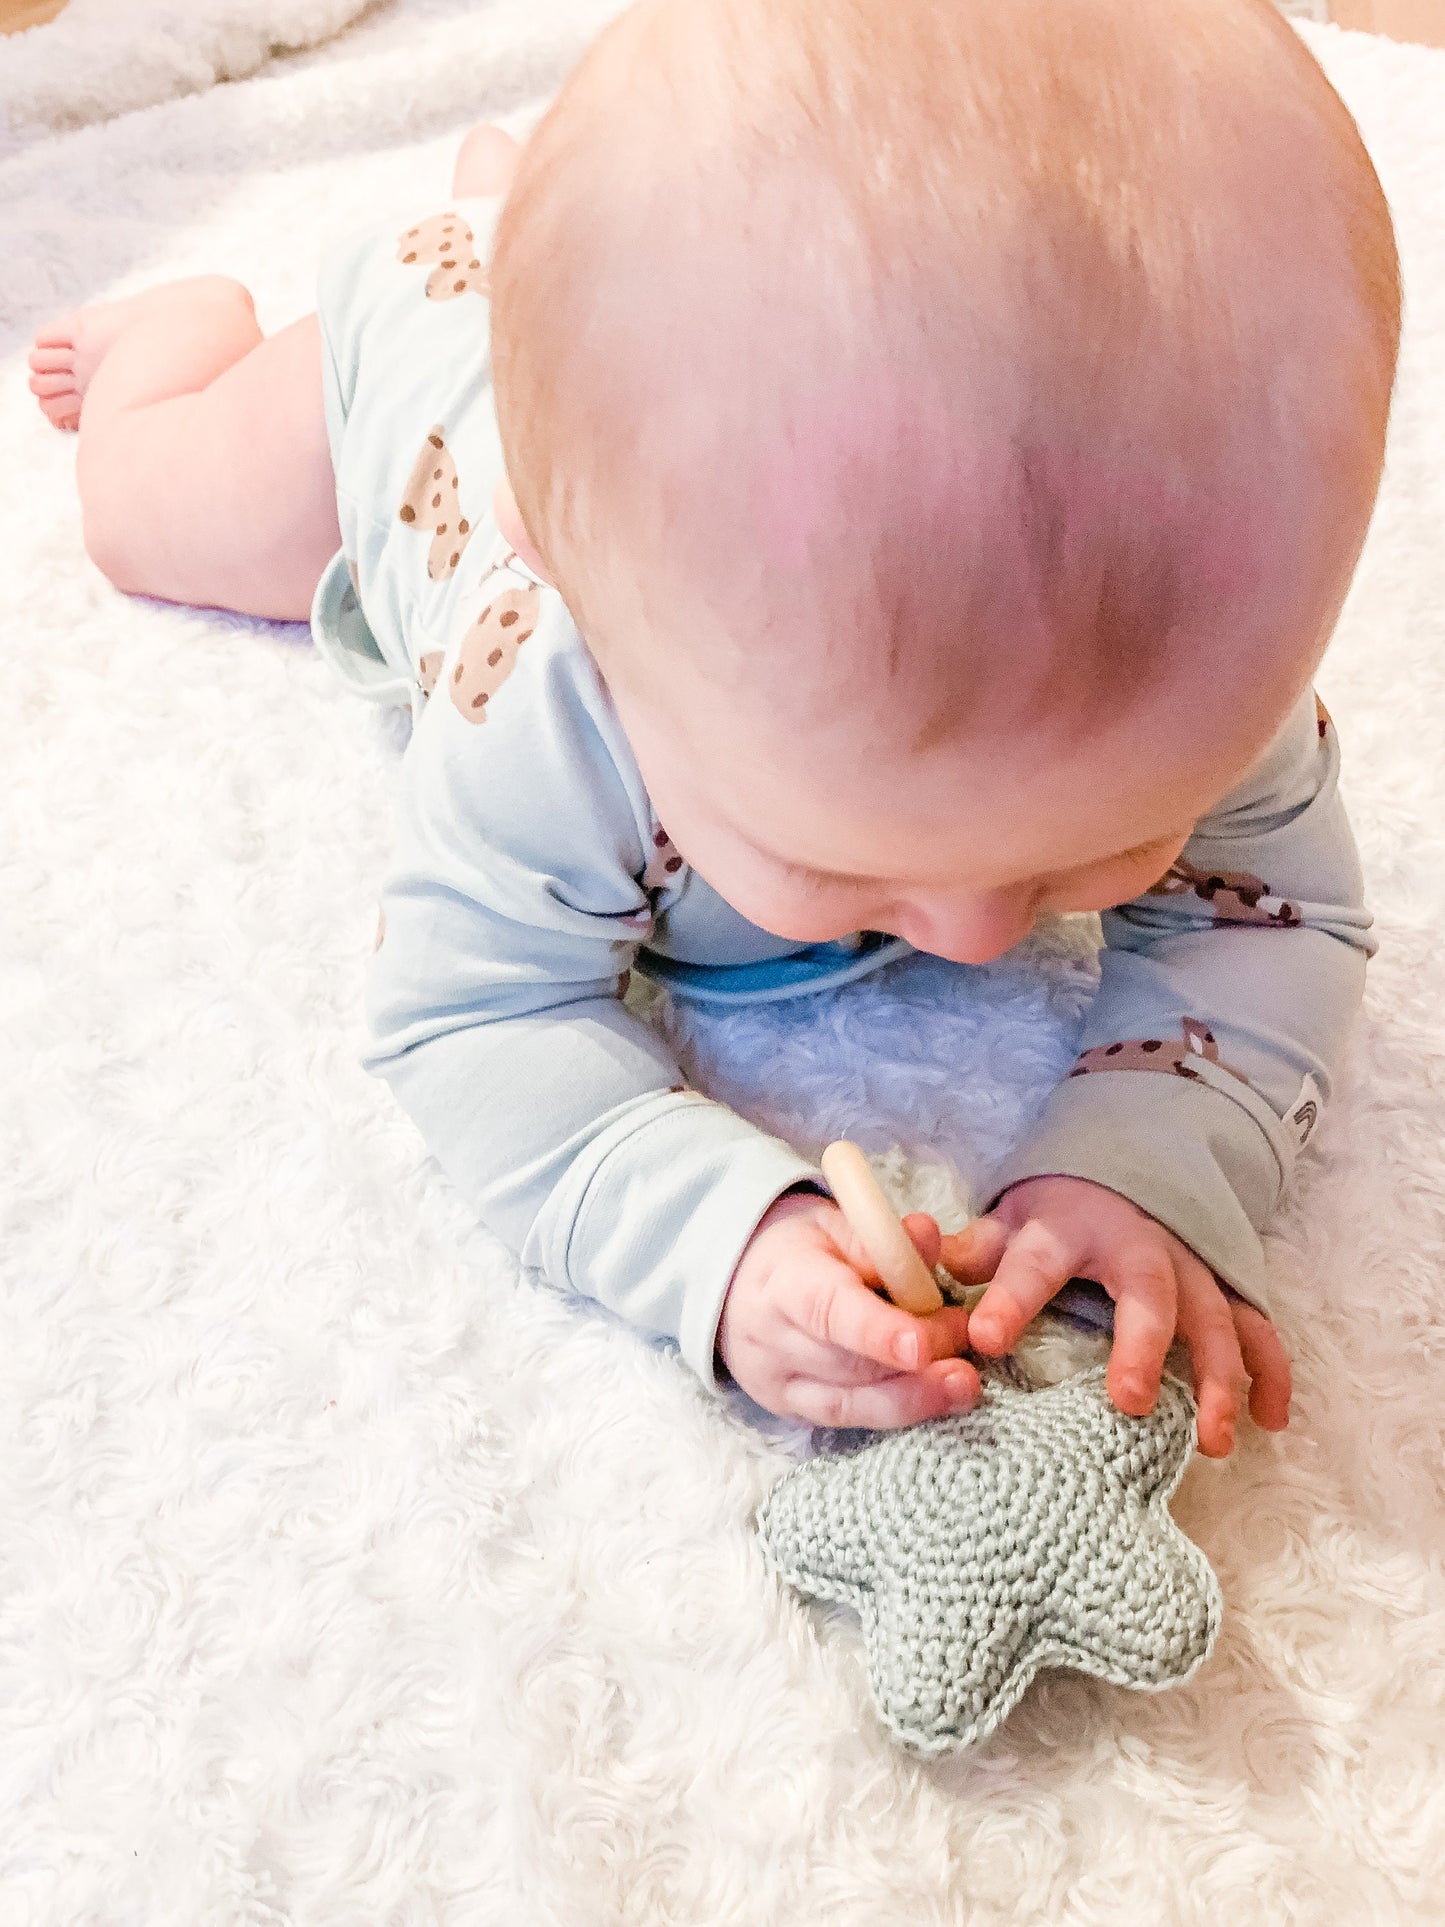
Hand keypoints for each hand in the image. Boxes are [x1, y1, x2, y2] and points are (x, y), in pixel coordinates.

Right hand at [716, 1190, 977, 1427]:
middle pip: (850, 1364)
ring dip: (917, 1394)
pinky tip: (936, 1399)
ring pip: (854, 1402)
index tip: (920, 1347)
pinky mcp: (790, 1410)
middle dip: (918, 1359)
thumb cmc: (798, 1249)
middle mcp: (771, 1341)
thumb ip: (883, 1238)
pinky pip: (851, 1419)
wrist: (737, 1283)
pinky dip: (898, 1410)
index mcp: (782, 1282)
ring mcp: (777, 1383)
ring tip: (964, 1380)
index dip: (876, 1331)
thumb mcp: (836, 1224)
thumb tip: (928, 1236)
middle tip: (964, 1333)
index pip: (829, 1311)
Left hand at [941, 1175, 1290, 1456]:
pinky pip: (1258, 1329)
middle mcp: (1136, 1246)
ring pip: (1215, 1318)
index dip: (1009, 1299)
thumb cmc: (1056, 1213)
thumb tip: (911, 1270)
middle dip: (1143, 1344)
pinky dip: (1271, 1373)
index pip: (1033, 1262)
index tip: (982, 1339)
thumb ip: (970, 1252)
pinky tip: (1271, 1421)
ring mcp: (1189, 1268)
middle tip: (1130, 1402)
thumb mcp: (1007, 1221)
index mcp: (1066, 1229)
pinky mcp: (1223, 1289)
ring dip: (1218, 1377)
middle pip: (1148, 1291)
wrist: (1125, 1168)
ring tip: (1213, 1440)